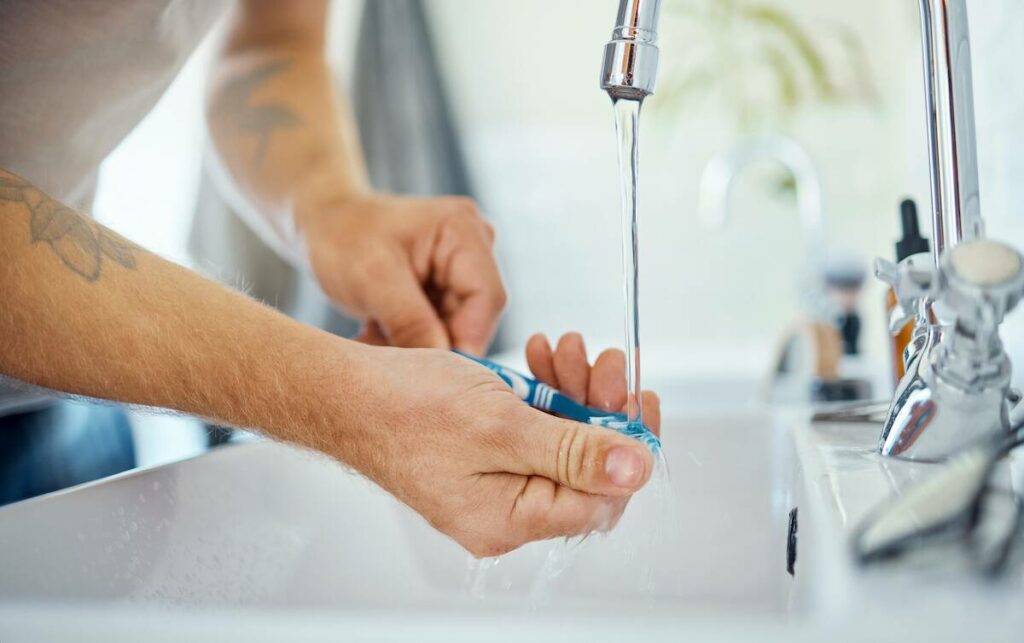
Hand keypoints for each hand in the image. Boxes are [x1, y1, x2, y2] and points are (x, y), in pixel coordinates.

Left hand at [299, 193, 505, 354]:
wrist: (323, 224)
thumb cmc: (342, 237)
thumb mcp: (373, 279)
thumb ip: (412, 321)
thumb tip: (448, 366)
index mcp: (463, 231)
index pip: (486, 298)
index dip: (468, 339)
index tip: (438, 373)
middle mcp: (473, 247)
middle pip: (472, 316)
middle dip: (434, 343)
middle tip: (390, 356)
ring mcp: (460, 268)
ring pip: (454, 327)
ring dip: (417, 343)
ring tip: (375, 338)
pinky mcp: (446, 287)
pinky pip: (439, 326)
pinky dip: (410, 337)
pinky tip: (379, 332)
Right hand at [342, 338, 658, 556]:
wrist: (344, 391)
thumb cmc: (402, 408)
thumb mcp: (502, 426)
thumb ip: (573, 452)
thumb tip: (635, 471)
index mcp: (512, 517)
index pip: (602, 495)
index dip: (630, 444)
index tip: (641, 396)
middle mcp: (505, 510)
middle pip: (583, 464)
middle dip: (598, 404)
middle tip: (598, 359)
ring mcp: (492, 484)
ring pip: (559, 440)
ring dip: (571, 390)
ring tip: (562, 349)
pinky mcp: (481, 457)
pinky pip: (530, 431)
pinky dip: (541, 393)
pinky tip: (537, 361)